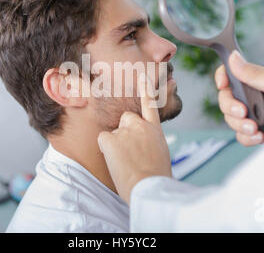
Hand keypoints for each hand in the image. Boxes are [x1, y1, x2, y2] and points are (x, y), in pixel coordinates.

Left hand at [97, 76, 171, 204]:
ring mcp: (126, 130)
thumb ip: (150, 142)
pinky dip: (107, 150)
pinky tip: (117, 161)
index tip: (143, 75)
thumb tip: (142, 144)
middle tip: (130, 152)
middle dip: (124, 131)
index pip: (150, 104)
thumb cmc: (155, 177)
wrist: (149, 187)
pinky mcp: (111, 138)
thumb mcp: (160, 154)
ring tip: (127, 162)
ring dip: (116, 145)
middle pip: (126, 118)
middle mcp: (141, 125)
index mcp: (155, 130)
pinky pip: (103, 141)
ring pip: (113, 132)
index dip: (146, 89)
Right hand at [215, 50, 263, 145]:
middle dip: (230, 107)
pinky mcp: (258, 132)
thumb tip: (233, 57)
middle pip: (225, 100)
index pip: (229, 75)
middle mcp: (253, 97)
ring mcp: (254, 115)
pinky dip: (247, 137)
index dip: (222, 78)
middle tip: (243, 111)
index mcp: (255, 80)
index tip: (222, 84)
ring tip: (254, 126)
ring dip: (239, 124)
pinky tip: (259, 135)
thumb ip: (253, 73)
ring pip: (230, 119)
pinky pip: (241, 136)